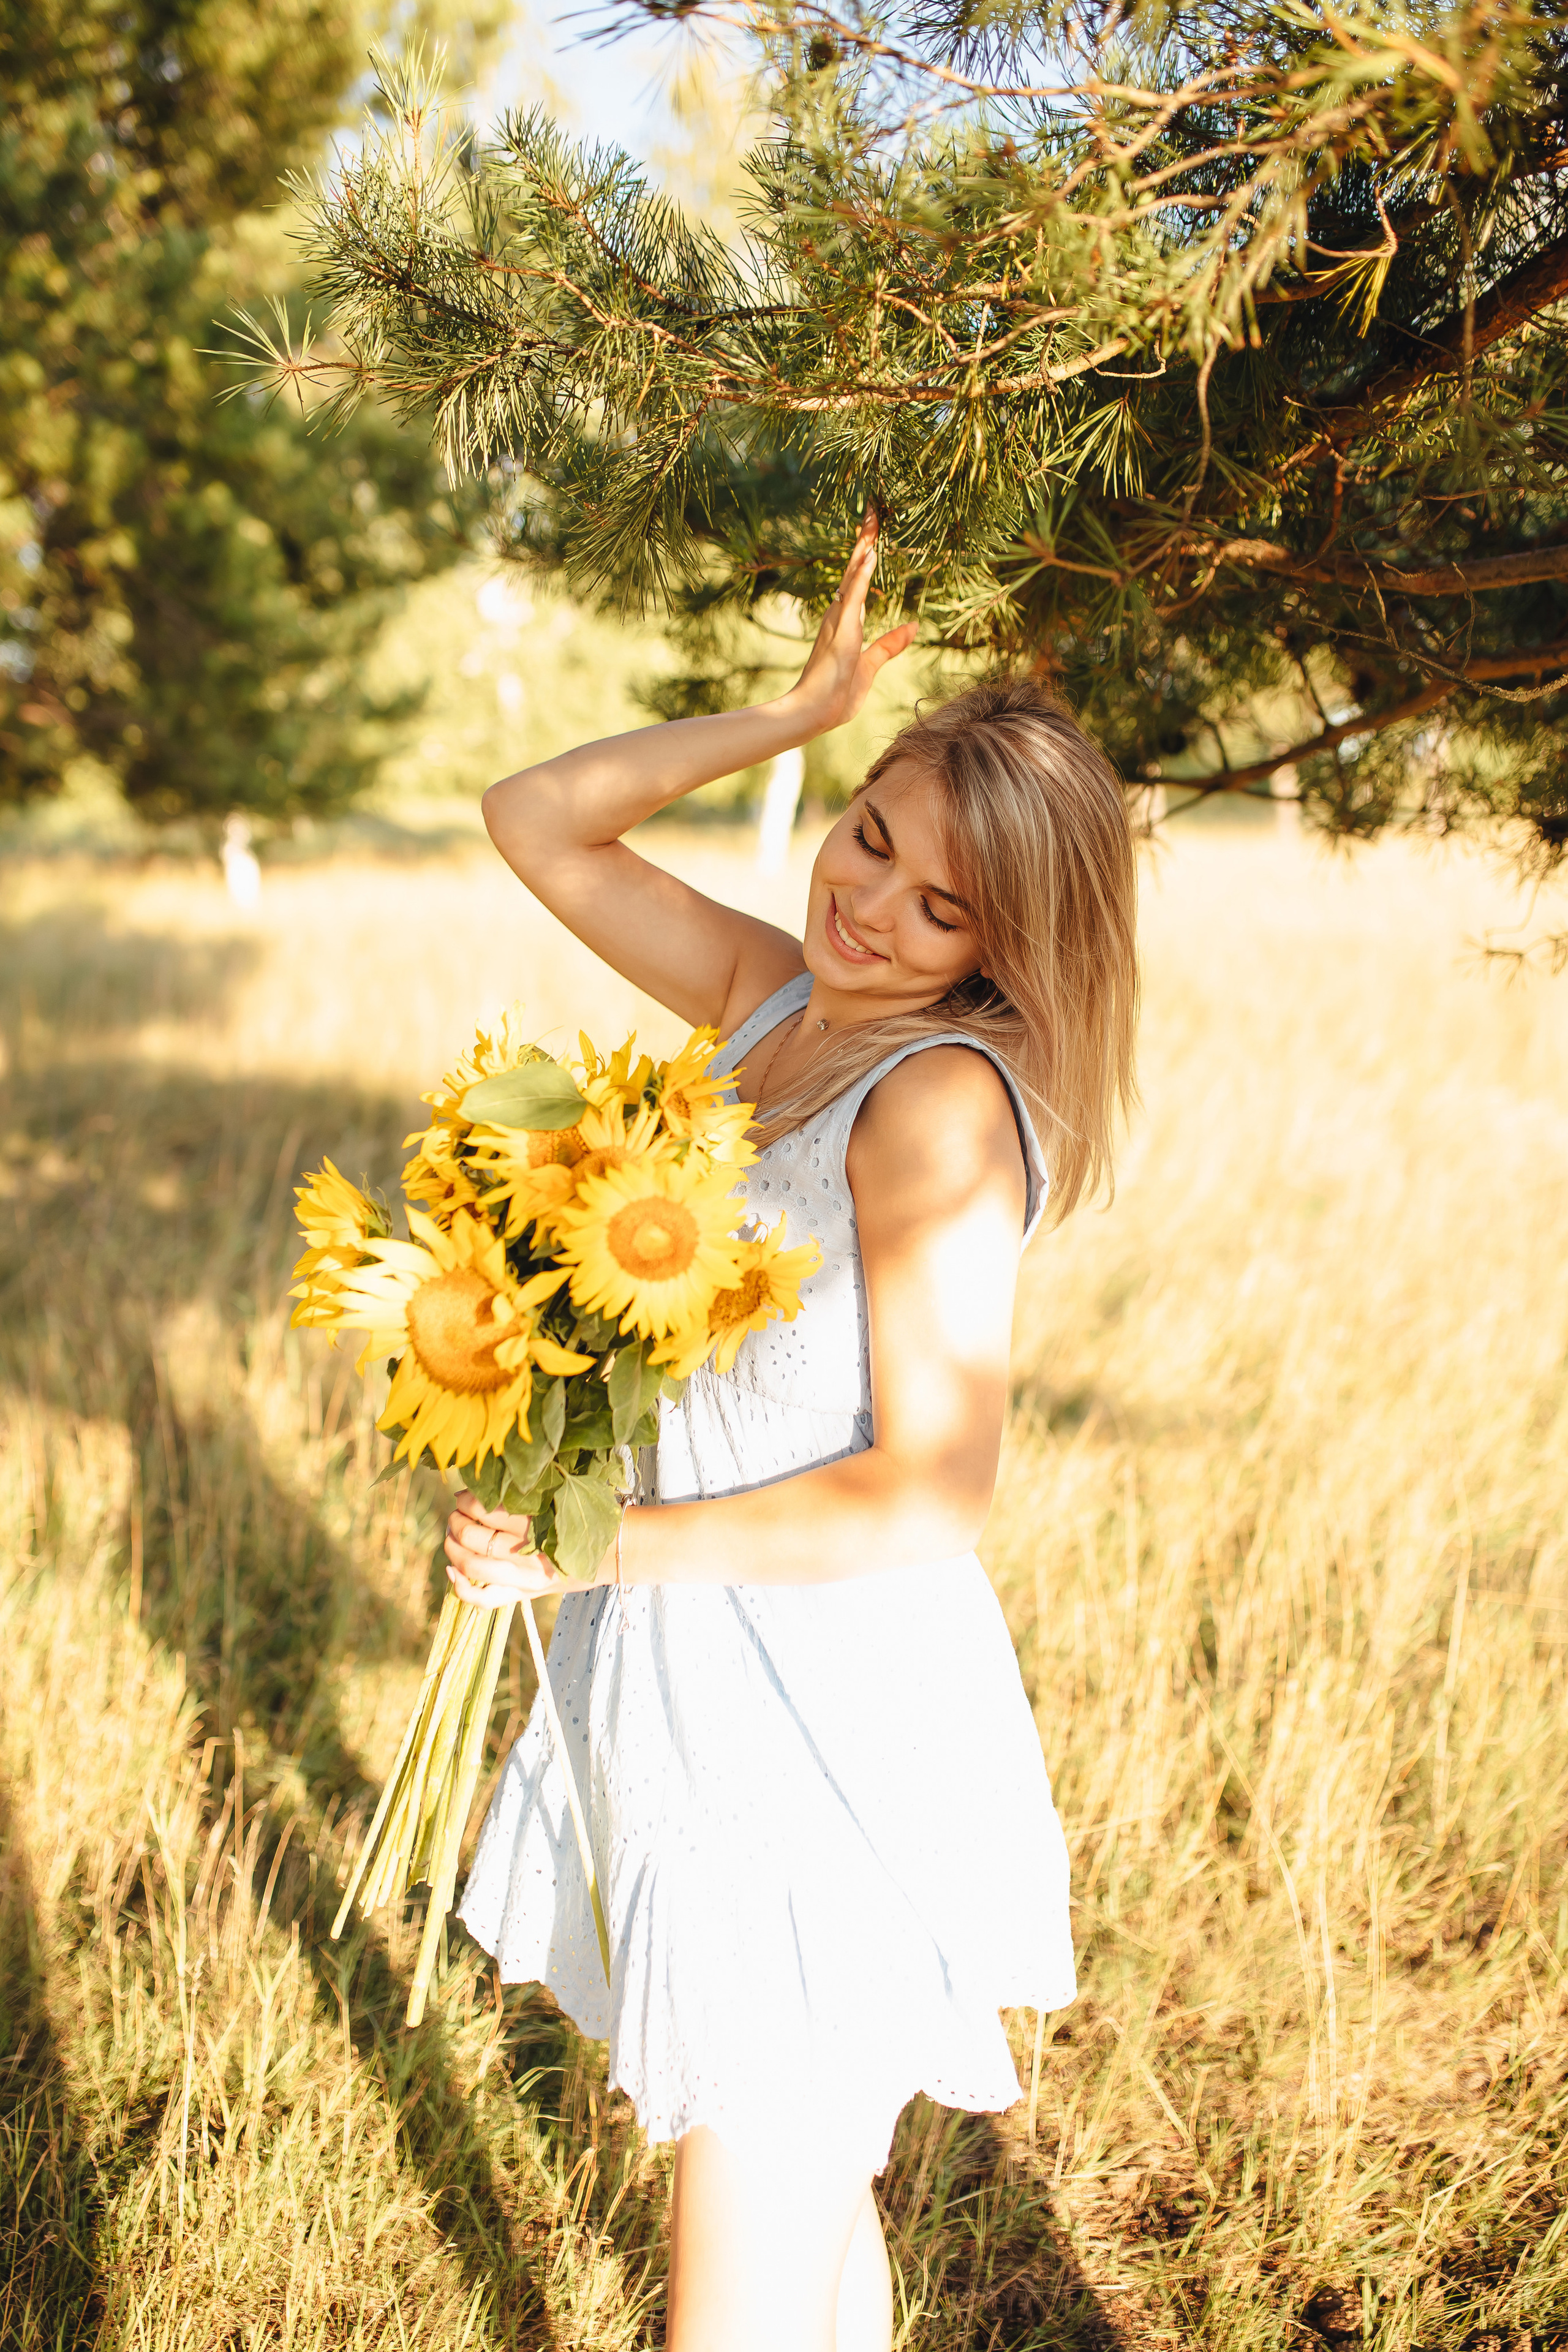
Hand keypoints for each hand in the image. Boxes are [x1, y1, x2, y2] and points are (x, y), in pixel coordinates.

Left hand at [444, 1489, 570, 1607]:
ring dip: (453, 1547)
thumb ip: (523, 1497)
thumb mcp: (557, 1501)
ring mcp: (522, 1579)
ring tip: (452, 1535)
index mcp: (536, 1525)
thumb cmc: (582, 1522)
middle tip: (456, 1514)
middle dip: (457, 1521)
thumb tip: (478, 1490)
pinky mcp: (521, 1595)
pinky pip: (484, 1599)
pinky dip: (461, 1588)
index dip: (467, 1501)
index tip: (464, 1496)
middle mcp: (527, 1554)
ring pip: (472, 1565)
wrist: (610, 1555)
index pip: (487, 1511)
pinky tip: (452, 1570)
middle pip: (474, 1536)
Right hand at [784, 510, 917, 737]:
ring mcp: (839, 620)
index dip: (866, 555)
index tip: (874, 532)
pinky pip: (853, 596)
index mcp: (845, 621)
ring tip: (873, 520)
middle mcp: (839, 614)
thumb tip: (914, 625)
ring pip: (853, 575)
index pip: (859, 580)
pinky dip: (862, 575)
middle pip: (855, 569)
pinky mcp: (842, 630)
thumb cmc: (837, 694)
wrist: (812, 714)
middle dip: (865, 540)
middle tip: (873, 511)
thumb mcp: (872, 665)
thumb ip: (891, 644)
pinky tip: (869, 554)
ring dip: (863, 547)